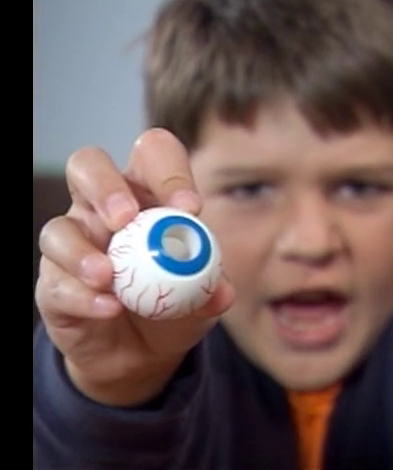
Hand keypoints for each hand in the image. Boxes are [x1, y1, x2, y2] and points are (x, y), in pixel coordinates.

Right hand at [34, 128, 235, 405]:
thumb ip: (213, 289)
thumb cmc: (172, 306)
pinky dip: (83, 296)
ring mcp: (74, 245)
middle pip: (87, 165)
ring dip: (83, 251)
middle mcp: (102, 209)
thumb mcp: (202, 297)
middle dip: (106, 187)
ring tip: (109, 276)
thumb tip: (223, 292)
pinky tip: (109, 308)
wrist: (140, 355)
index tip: (190, 208)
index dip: (169, 172)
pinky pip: (57, 283)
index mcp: (147, 194)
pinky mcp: (53, 286)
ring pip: (58, 228)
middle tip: (126, 219)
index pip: (152, 155)